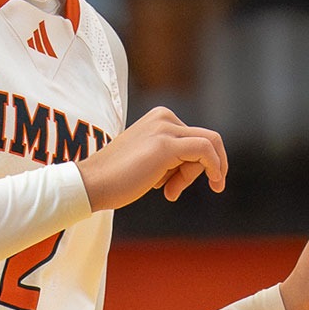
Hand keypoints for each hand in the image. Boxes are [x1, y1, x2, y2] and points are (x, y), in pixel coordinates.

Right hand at [74, 106, 226, 211]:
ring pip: (208, 146)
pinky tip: (215, 182)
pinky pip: (206, 151)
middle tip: (173, 191)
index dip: (192, 165)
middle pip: (204, 140)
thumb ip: (174, 157)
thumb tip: (207, 166)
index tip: (174, 185)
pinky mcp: (166, 146)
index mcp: (159, 117)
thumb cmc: (118, 178)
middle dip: (195, 169)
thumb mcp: (151, 160)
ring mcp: (165, 129)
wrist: (91, 184)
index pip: (194, 137)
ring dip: (198, 174)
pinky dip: (217, 167)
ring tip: (170, 192)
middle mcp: (164, 117)